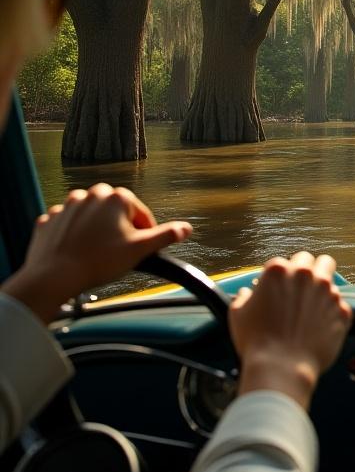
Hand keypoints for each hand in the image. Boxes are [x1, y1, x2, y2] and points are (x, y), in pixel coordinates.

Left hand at [1, 184, 191, 323]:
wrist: (54, 276)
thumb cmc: (99, 262)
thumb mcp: (140, 249)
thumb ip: (166, 235)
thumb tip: (187, 228)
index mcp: (116, 197)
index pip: (140, 213)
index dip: (144, 232)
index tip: (140, 249)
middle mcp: (90, 194)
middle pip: (115, 211)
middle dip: (120, 228)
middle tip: (120, 250)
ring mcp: (66, 206)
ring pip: (91, 216)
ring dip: (97, 229)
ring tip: (98, 252)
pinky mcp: (49, 219)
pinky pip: (68, 224)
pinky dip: (74, 234)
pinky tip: (78, 251)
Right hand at [230, 252, 352, 410]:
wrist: (281, 367)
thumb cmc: (258, 342)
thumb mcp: (238, 313)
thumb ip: (244, 297)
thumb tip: (246, 294)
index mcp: (280, 271)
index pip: (287, 261)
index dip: (283, 276)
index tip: (281, 288)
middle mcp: (307, 276)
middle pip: (315, 261)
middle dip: (308, 272)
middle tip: (301, 290)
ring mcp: (328, 292)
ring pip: (331, 280)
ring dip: (322, 291)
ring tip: (311, 310)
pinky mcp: (342, 311)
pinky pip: (340, 305)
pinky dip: (332, 313)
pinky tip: (320, 325)